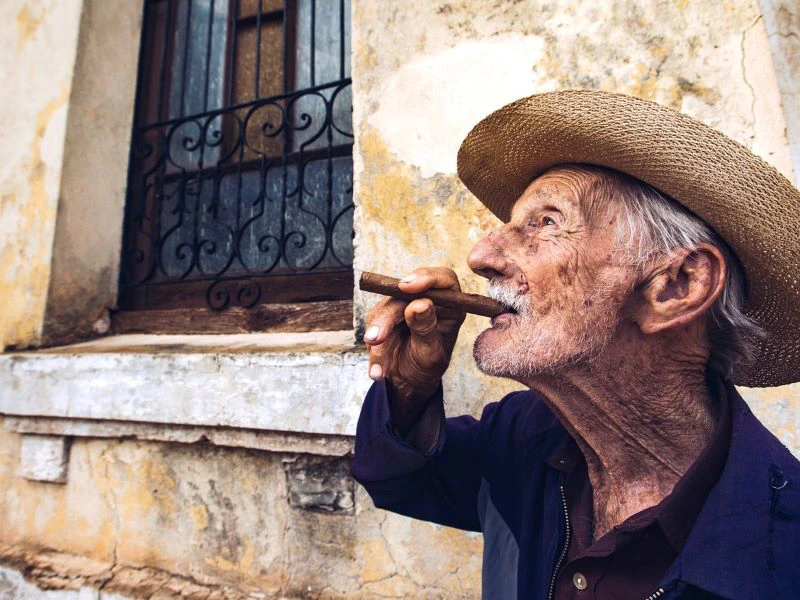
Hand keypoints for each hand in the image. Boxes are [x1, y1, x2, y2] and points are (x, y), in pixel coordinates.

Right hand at [363, 267, 465, 429]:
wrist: (409, 381)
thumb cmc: (428, 367)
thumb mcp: (431, 354)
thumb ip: (426, 329)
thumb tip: (418, 304)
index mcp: (450, 305)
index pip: (443, 279)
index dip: (426, 277)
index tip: (406, 286)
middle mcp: (427, 300)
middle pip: (404, 295)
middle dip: (387, 318)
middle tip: (376, 339)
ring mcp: (404, 306)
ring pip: (384, 310)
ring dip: (377, 338)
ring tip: (378, 370)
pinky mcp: (385, 315)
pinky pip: (374, 324)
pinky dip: (374, 349)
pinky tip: (377, 369)